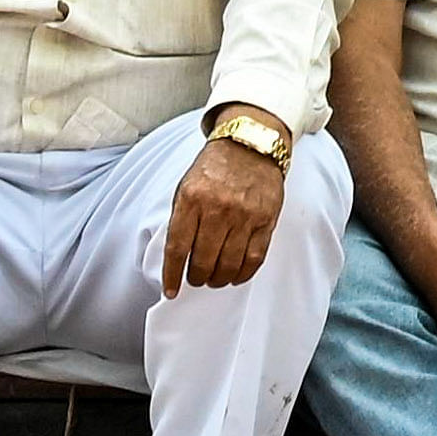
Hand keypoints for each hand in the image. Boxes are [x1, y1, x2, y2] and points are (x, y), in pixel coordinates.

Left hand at [163, 136, 285, 296]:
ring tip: (214, 278)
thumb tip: (177, 258)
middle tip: (196, 278)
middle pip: (204, 261)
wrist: (251, 145)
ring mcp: (245, 215)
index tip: (170, 290)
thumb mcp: (187, 186)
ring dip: (218, 279)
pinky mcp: (266, 220)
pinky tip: (234, 275)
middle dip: (196, 277)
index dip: (172, 275)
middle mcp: (218, 208)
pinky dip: (242, 274)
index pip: (178, 248)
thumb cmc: (215, 168)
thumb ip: (181, 219)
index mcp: (192, 198)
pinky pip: (254, 259)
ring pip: (228, 265)